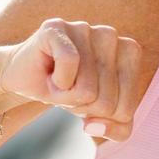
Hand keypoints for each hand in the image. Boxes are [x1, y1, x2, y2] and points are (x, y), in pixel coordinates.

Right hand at [0, 18, 141, 142]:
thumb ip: (117, 131)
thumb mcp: (101, 118)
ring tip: (59, 81)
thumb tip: (94, 126)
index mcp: (130, 53)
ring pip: (88, 88)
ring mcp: (85, 28)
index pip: (125, 109)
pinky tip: (50, 73)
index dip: (100, 117)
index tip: (88, 100)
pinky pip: (69, 63)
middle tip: (69, 89)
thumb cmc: (71, 93)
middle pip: (106, 102)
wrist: (27, 79)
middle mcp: (111, 35)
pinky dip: (56, 82)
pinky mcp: (57, 27)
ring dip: (66, 96)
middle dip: (82, 106)